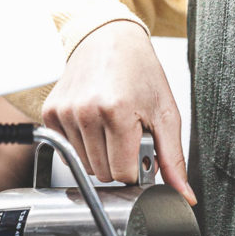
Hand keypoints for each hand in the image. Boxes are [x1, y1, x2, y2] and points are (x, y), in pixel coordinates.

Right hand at [42, 21, 195, 203]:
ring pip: (84, 166)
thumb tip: (184, 196)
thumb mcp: (166, 113)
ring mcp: (64, 113)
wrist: (108, 39)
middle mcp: (86, 112)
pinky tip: (94, 123)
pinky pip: (68, 151)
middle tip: (129, 135)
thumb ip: (173, 159)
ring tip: (112, 126)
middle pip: (103, 173)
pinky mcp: (50, 113)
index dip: (138, 167)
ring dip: (101, 155)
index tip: (143, 148)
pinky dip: (83, 144)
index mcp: (118, 112)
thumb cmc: (140, 72)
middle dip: (120, 162)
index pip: (124, 173)